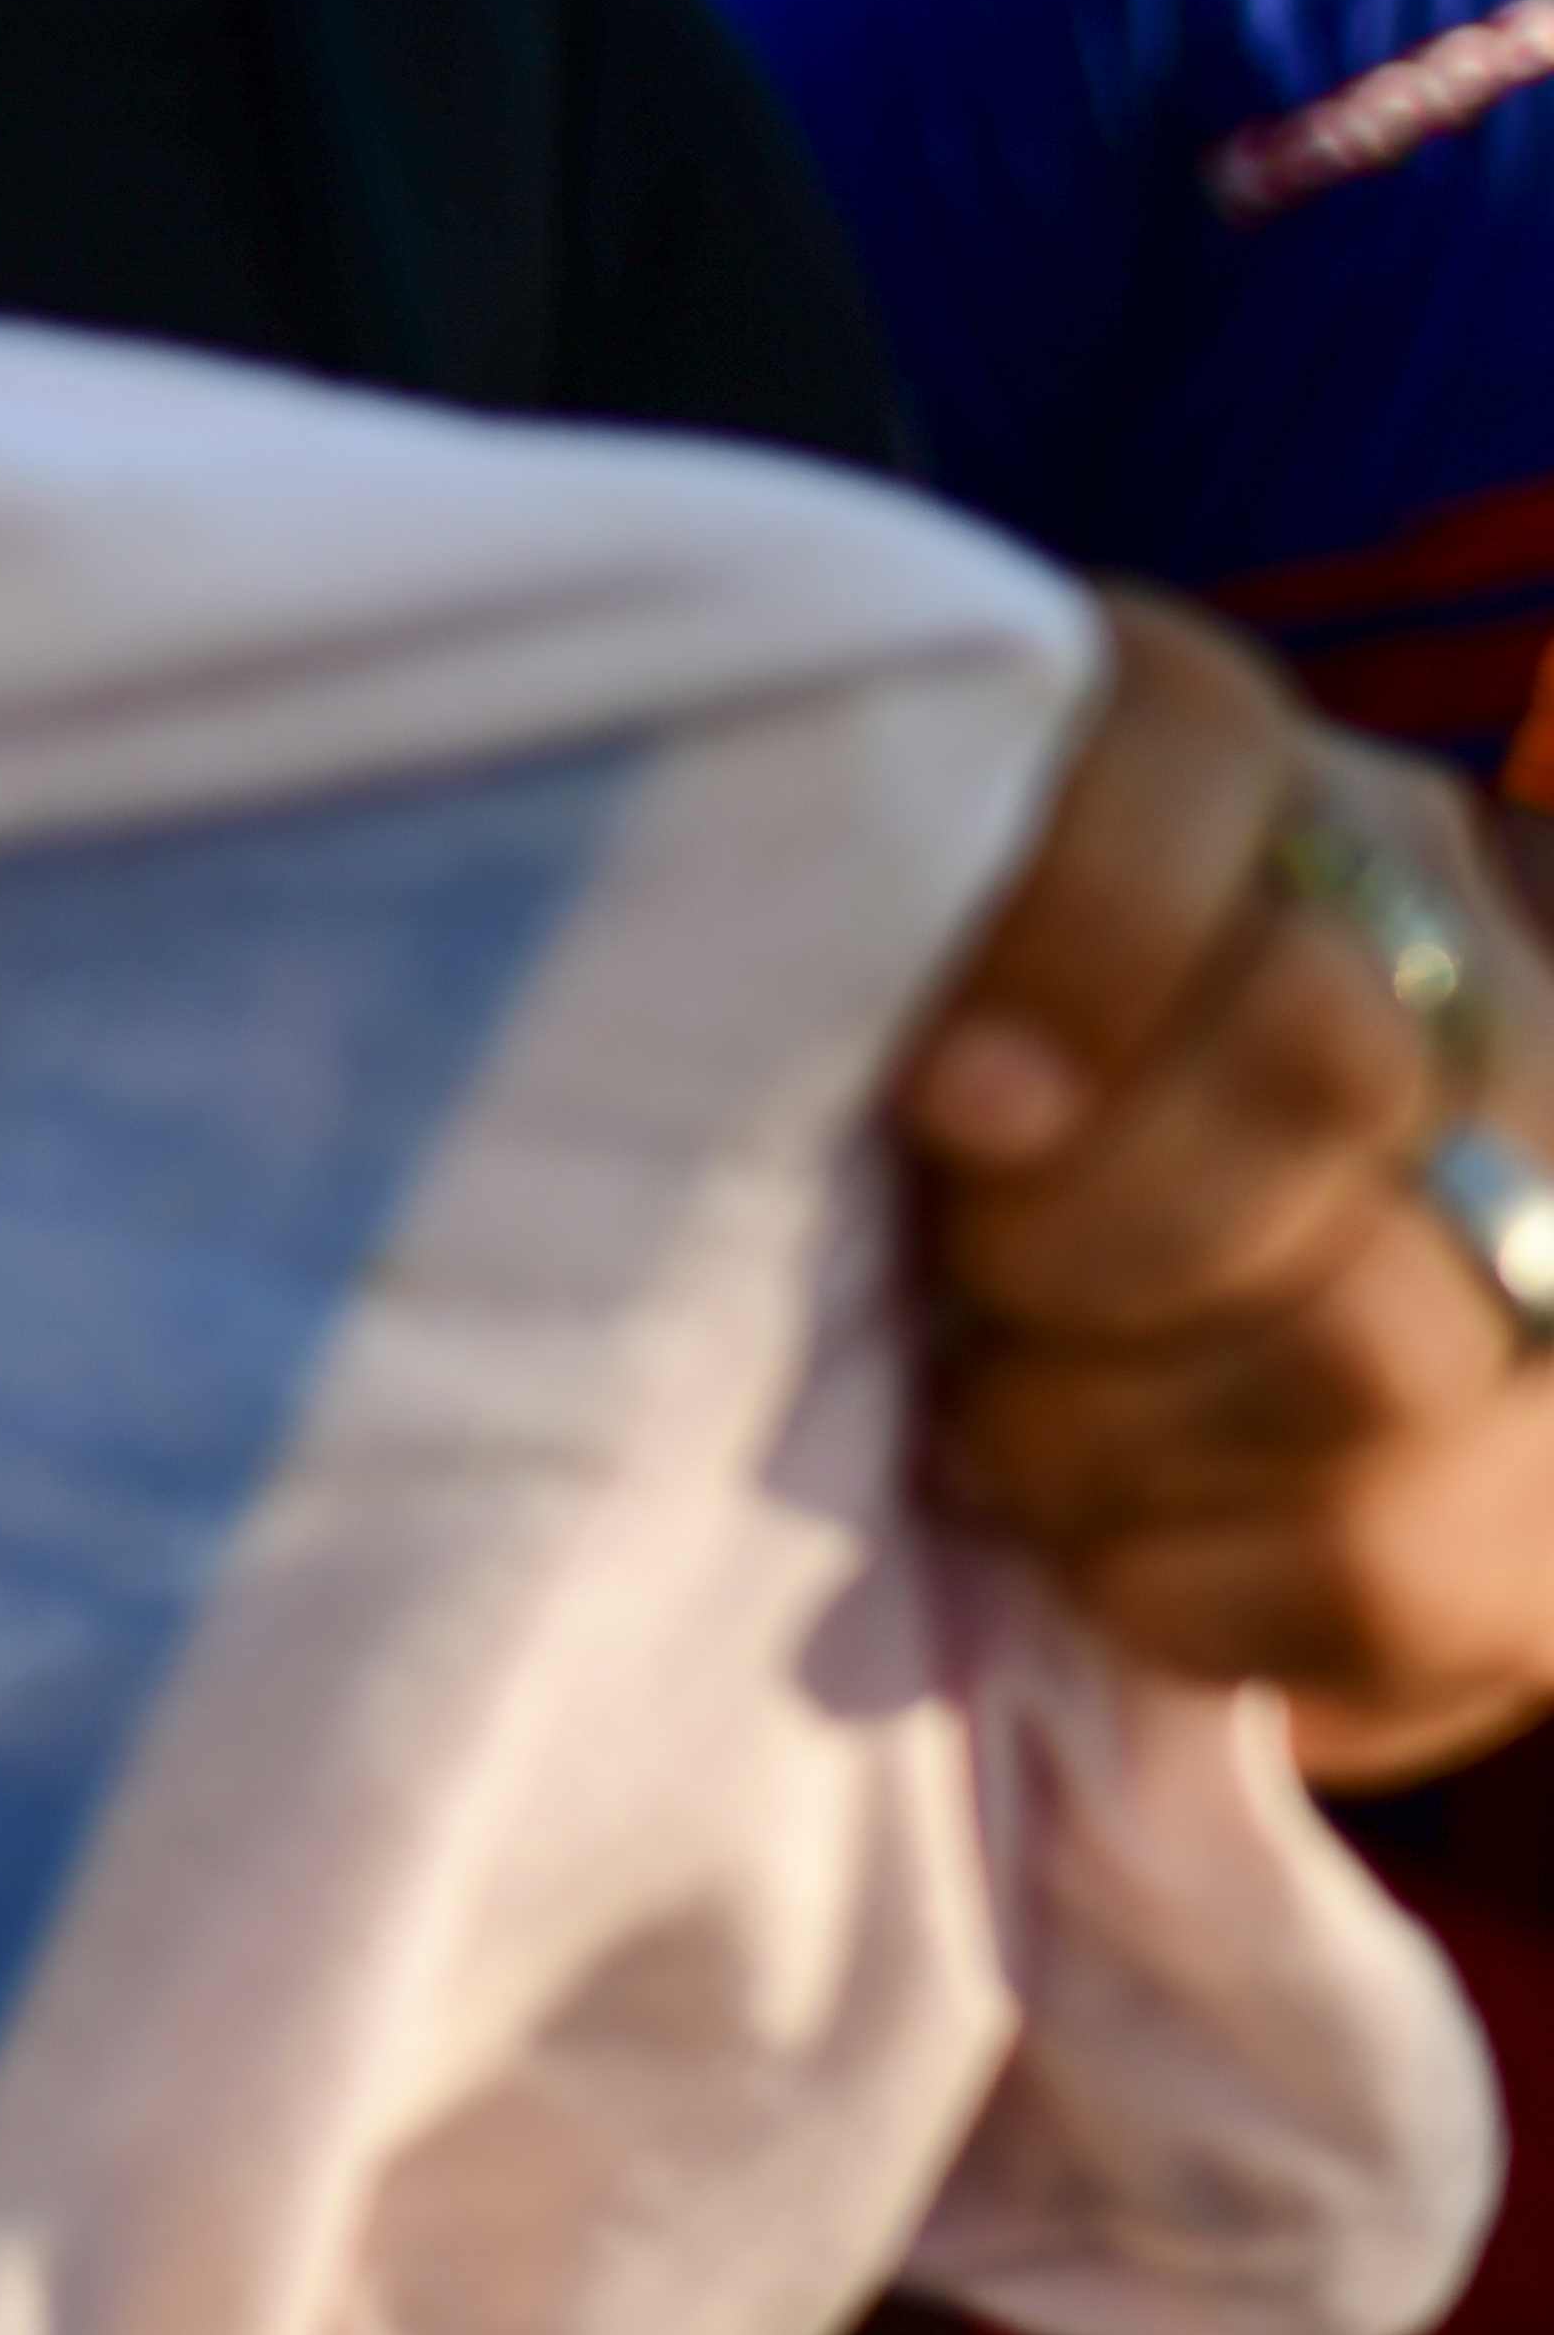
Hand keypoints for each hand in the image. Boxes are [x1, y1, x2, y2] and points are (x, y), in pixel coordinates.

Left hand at [904, 593, 1553, 1787]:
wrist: (1065, 1360)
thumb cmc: (877, 1128)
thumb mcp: (852, 981)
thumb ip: (850, 921)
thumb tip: (857, 1033)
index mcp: (1249, 789)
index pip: (1204, 752)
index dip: (1086, 930)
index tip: (941, 1098)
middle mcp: (1462, 974)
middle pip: (1328, 1058)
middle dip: (1082, 1223)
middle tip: (962, 1277)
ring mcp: (1550, 1232)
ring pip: (1364, 1343)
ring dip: (1107, 1421)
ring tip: (991, 1426)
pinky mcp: (1548, 1501)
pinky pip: (1391, 1567)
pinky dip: (1183, 1582)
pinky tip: (1091, 1546)